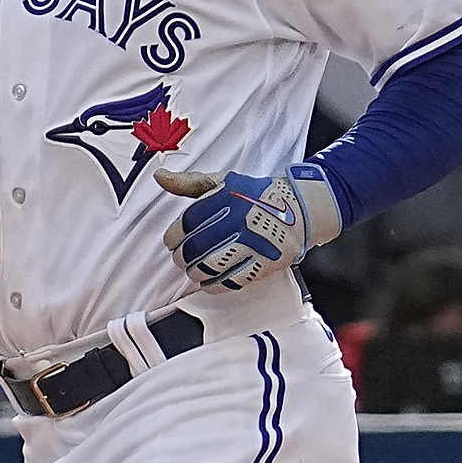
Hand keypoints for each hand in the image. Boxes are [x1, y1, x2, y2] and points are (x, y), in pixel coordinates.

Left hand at [156, 159, 343, 293]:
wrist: (300, 208)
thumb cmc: (256, 196)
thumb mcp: (223, 181)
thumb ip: (190, 183)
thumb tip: (161, 177)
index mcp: (227, 198)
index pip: (187, 223)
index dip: (173, 237)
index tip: (172, 242)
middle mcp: (240, 220)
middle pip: (195, 248)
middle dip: (182, 257)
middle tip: (182, 258)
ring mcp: (253, 243)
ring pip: (209, 267)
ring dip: (195, 272)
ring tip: (194, 270)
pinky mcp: (264, 263)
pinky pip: (231, 281)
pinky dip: (214, 285)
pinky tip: (210, 281)